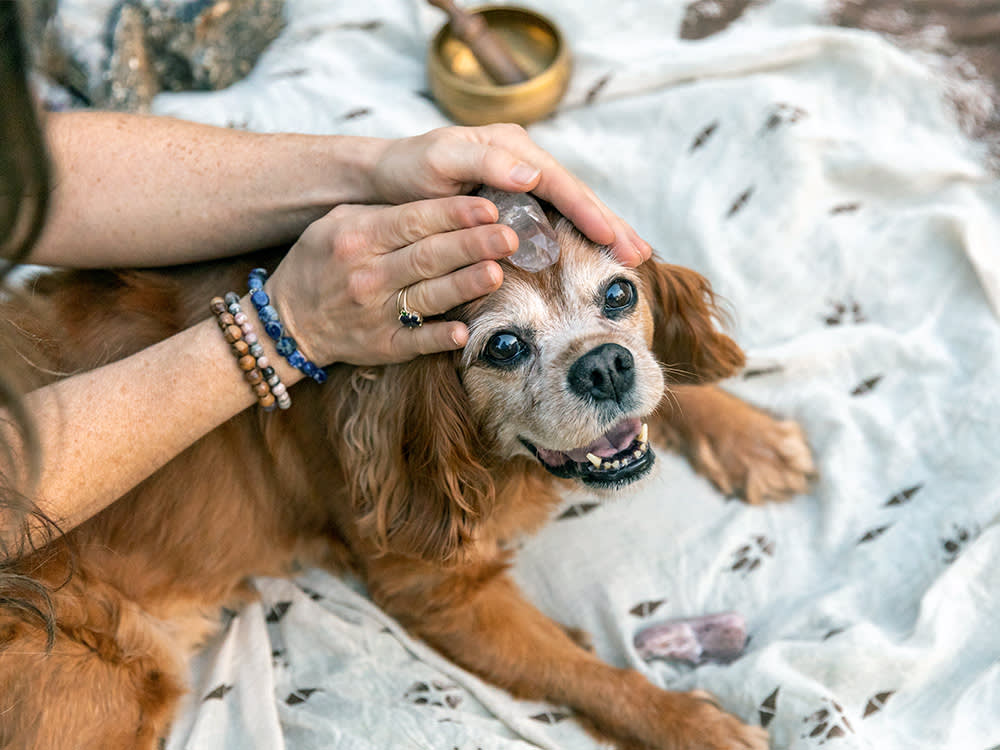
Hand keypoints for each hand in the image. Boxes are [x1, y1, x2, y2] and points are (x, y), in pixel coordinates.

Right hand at [265, 196, 514, 366]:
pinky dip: (439, 337)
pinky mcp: (382, 345)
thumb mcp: (337, 224)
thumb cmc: (320, 263)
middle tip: (510, 236)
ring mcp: (376, 313)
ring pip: (428, 296)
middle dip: (473, 245)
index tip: (489, 207)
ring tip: (498, 272)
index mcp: (359, 237)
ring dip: (465, 285)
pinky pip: (415, 341)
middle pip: (429, 256)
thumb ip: (382, 213)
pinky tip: (464, 330)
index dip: (454, 214)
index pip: (414, 221)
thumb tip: (438, 203)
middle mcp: (368, 274)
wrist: (288, 322)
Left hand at [371, 124, 652, 266]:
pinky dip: (578, 237)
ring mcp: (521, 181)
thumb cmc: (406, 171)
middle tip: (641, 255)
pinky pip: (554, 218)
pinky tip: (598, 255)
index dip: (588, 212)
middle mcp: (523, 161)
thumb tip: (535, 175)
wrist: (382, 181)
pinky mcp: (515, 201)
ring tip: (634, 257)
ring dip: (603, 233)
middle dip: (611, 224)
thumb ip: (485, 165)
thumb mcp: (439, 162)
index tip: (612, 239)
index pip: (559, 182)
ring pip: (571, 208)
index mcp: (510, 147)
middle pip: (576, 194)